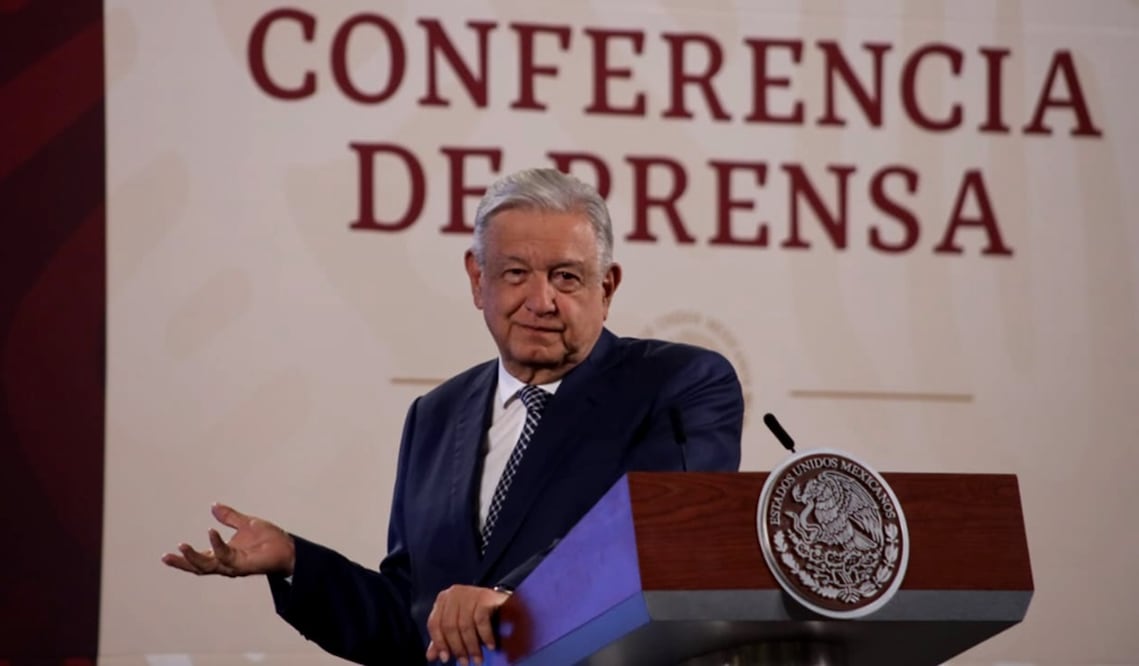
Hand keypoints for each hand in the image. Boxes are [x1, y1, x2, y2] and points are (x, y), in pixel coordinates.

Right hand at [161, 503, 294, 576]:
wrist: (288, 546)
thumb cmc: (269, 539)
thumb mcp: (245, 523)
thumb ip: (229, 516)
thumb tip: (213, 505)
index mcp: (223, 554)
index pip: (199, 559)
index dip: (183, 557)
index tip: (165, 555)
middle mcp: (226, 563)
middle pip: (199, 567)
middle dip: (182, 563)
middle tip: (166, 557)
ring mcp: (234, 565)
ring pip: (208, 565)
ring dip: (194, 557)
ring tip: (182, 546)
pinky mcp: (243, 565)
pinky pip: (226, 555)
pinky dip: (217, 544)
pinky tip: (211, 532)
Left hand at [425, 584, 510, 664]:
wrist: (500, 602)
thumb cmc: (475, 615)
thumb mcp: (457, 626)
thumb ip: (443, 639)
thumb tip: (430, 657)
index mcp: (443, 600)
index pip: (434, 623)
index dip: (439, 643)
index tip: (446, 659)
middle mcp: (454, 593)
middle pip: (449, 625)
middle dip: (458, 648)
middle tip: (465, 663)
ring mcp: (470, 593)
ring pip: (465, 625)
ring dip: (472, 646)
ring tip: (478, 659)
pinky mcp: (485, 596)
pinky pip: (481, 620)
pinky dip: (485, 636)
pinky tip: (490, 646)